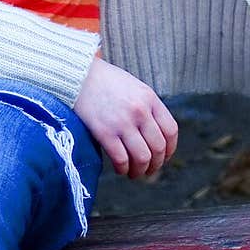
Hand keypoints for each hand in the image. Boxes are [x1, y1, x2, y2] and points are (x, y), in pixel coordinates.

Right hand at [73, 58, 178, 178]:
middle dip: (156, 164)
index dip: (170, 149)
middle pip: (158, 147)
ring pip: (142, 158)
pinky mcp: (104, 132)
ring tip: (134, 173)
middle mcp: (140, 111)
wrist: (79, 77)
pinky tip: (120, 168)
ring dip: (140, 171)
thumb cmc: (106, 83)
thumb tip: (157, 137)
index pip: (170, 130)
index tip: (164, 157)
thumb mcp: (134, 88)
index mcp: (149, 98)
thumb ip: (147, 108)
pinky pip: (121, 159)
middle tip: (148, 170)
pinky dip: (123, 169)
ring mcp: (122, 122)